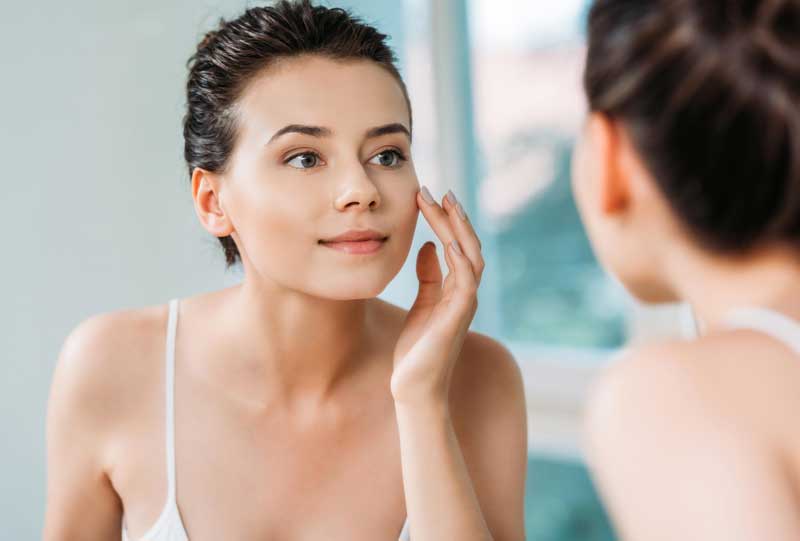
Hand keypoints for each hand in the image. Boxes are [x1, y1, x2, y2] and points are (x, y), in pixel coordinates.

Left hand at [390, 186, 485, 406]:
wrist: (414, 389)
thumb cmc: (416, 351)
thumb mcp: (421, 304)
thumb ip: (429, 276)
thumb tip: (430, 246)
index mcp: (456, 290)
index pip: (458, 246)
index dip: (447, 220)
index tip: (430, 196)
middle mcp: (465, 294)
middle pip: (467, 246)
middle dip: (454, 217)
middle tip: (439, 190)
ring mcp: (464, 306)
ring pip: (470, 258)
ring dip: (457, 229)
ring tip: (443, 204)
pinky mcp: (456, 318)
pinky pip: (464, 282)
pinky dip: (459, 260)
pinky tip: (448, 240)